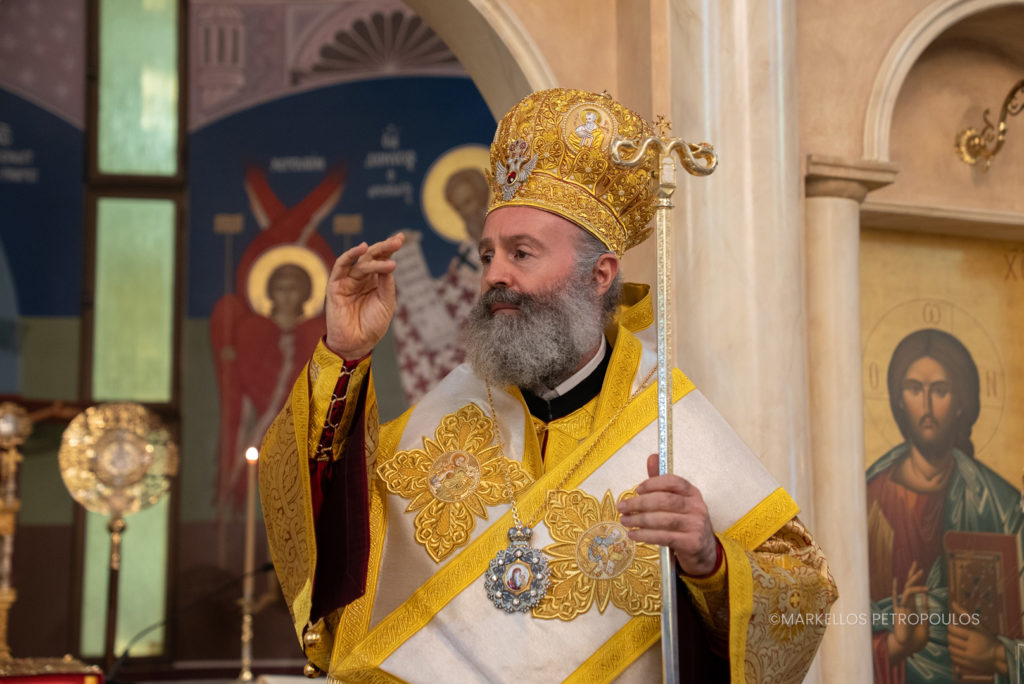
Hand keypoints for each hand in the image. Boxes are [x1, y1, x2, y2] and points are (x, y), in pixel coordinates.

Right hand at [324, 233, 404, 358]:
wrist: (357, 343)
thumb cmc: (373, 326)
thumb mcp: (386, 303)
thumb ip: (386, 283)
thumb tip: (388, 262)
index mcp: (374, 282)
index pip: (382, 261)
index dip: (390, 249)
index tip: (401, 238)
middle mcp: (361, 279)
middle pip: (372, 257)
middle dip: (385, 247)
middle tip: (398, 241)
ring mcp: (348, 281)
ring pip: (361, 262)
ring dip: (375, 256)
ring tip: (389, 249)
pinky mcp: (335, 286)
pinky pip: (341, 266)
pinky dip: (350, 255)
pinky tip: (361, 249)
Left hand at [616, 453, 718, 575]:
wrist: (704, 551)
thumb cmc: (685, 522)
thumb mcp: (677, 501)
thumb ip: (662, 482)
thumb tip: (652, 457)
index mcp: (692, 493)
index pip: (673, 482)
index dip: (653, 483)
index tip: (637, 490)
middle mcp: (697, 507)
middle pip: (665, 501)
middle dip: (640, 503)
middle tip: (622, 507)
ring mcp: (696, 525)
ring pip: (663, 520)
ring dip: (639, 520)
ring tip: (625, 521)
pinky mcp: (691, 543)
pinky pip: (664, 537)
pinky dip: (646, 536)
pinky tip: (634, 534)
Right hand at [887, 561, 929, 660]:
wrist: (906, 649)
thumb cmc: (916, 640)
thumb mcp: (926, 626)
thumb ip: (926, 613)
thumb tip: (927, 600)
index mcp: (913, 608)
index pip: (917, 593)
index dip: (921, 584)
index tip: (924, 576)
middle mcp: (907, 605)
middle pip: (910, 586)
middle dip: (914, 575)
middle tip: (918, 564)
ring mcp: (902, 608)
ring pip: (907, 590)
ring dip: (914, 580)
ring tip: (920, 572)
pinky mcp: (898, 612)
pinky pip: (896, 599)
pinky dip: (895, 589)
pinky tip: (896, 580)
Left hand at [948, 601, 1006, 675]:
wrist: (998, 657)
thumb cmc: (987, 639)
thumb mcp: (978, 626)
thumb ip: (964, 614)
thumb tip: (953, 602)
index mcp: (974, 636)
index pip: (953, 629)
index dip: (951, 626)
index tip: (954, 626)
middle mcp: (971, 648)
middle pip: (950, 639)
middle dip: (951, 635)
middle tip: (956, 634)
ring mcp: (970, 658)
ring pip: (951, 649)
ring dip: (952, 644)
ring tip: (958, 642)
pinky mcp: (968, 665)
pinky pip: (954, 658)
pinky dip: (954, 653)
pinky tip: (959, 649)